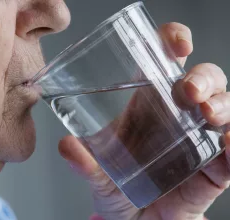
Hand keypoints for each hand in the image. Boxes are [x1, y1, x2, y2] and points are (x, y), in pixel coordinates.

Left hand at [59, 22, 228, 219]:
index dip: (175, 42)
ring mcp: (198, 139)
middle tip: (188, 92)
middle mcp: (177, 115)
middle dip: (203, 78)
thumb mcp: (96, 173)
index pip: (165, 61)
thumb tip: (66, 146)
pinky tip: (229, 144)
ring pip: (224, 106)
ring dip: (223, 104)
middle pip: (203, 79)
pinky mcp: (213, 168)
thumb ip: (83, 162)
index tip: (178, 44)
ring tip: (208, 116)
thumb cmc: (117, 187)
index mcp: (147, 104)